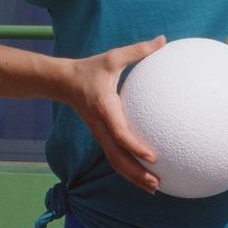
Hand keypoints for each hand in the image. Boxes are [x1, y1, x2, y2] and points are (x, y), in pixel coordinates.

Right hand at [61, 35, 166, 192]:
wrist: (64, 82)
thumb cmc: (91, 68)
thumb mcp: (113, 57)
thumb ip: (139, 50)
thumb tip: (164, 40)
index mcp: (105, 108)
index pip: (120, 133)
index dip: (135, 146)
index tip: (152, 156)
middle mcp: (101, 126)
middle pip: (117, 158)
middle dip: (136, 173)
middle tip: (157, 183)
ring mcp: (100, 134)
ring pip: (115, 162)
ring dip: (133, 177)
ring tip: (154, 188)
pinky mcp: (101, 136)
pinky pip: (114, 156)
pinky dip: (128, 169)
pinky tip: (145, 174)